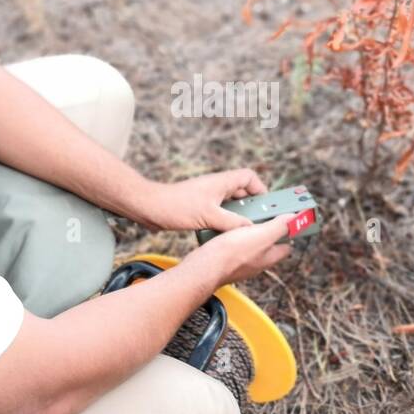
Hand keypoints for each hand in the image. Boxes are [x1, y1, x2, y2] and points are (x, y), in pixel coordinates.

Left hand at [137, 169, 267, 232]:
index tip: (265, 205)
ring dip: (237, 217)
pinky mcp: (198, 209)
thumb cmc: (176, 206)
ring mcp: (207, 198)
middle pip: (242, 192)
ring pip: (230, 205)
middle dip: (251, 207)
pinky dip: (224, 223)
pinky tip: (223, 236)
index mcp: (221, 182)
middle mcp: (216, 187)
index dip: (260, 189)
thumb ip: (232, 222)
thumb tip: (251, 229)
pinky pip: (219, 214)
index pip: (249, 177)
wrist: (149, 208)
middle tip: (258, 222)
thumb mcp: (209, 216)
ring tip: (242, 232)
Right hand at [187, 213, 293, 285]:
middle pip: (267, 244)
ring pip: (249, 245)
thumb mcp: (262, 235)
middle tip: (261, 215)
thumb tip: (296, 219)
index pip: (286, 246)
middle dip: (266, 229)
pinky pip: (232, 247)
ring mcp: (240, 264)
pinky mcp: (225, 262)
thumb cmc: (232, 254)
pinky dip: (231, 237)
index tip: (286, 219)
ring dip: (247, 232)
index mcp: (269, 257)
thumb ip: (280, 227)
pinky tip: (226, 230)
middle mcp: (257, 263)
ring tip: (242, 219)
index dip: (288, 232)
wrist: (204, 267)